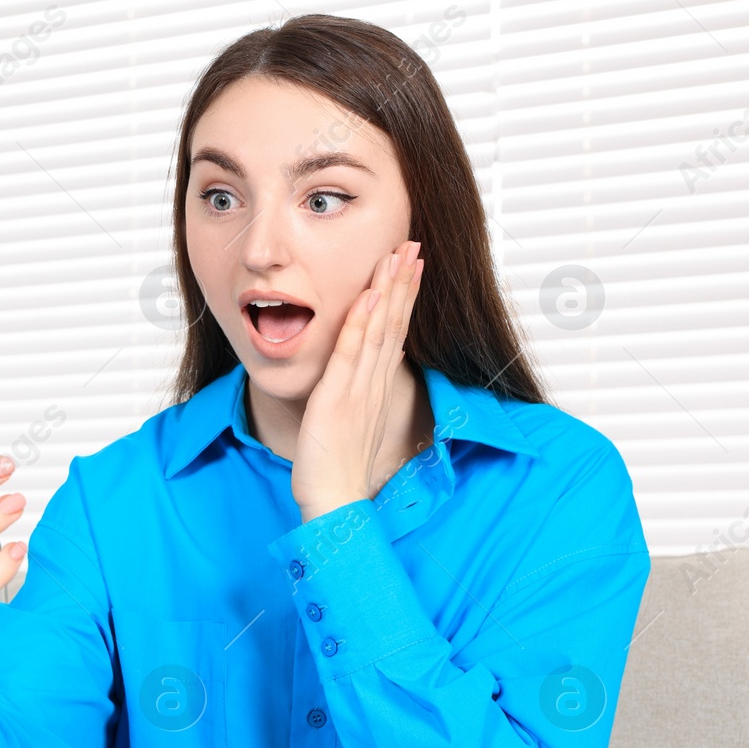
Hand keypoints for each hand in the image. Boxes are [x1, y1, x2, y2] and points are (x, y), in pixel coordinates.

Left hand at [292, 240, 424, 522]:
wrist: (335, 501)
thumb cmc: (337, 467)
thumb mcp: (351, 422)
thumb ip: (359, 394)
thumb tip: (366, 374)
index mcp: (375, 387)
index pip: (395, 332)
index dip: (404, 297)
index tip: (412, 266)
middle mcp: (373, 383)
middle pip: (393, 323)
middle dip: (403, 283)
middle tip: (413, 246)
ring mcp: (358, 390)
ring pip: (378, 331)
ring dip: (388, 291)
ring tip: (398, 256)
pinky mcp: (338, 399)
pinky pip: (351, 355)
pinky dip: (360, 324)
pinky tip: (367, 297)